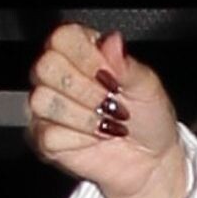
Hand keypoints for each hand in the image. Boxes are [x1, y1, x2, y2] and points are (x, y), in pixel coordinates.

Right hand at [27, 26, 186, 197]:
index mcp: (81, 52)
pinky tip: (94, 138)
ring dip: (85, 117)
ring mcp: (47, 107)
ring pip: (44, 101)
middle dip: (87, 91)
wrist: (152, 159)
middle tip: (111, 103)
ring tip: (106, 122)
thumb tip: (111, 42)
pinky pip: (48, 134)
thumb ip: (126, 64)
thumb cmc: (150, 118)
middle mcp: (58, 75)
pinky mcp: (44, 138)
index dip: (87, 58)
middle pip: (46, 67)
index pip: (62, 38)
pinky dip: (80, 140)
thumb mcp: (148, 86)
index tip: (111, 76)